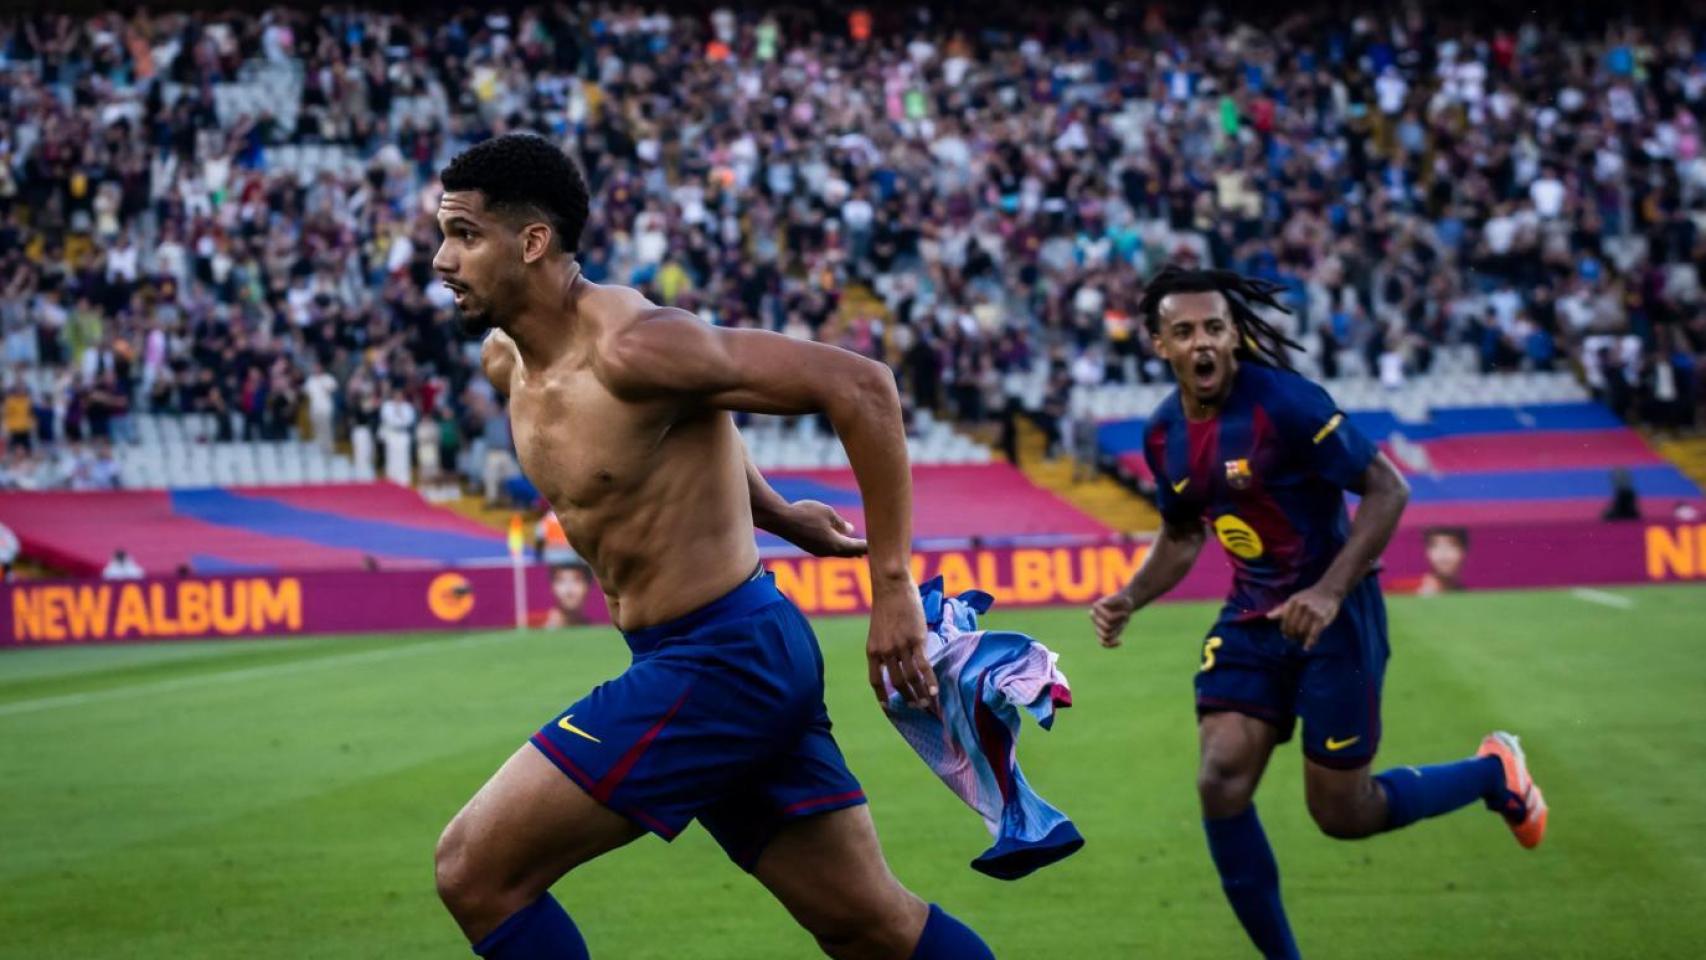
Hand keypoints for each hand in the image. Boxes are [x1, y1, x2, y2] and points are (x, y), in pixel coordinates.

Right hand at [777, 500, 866, 557]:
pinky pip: (829, 550)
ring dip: (849, 550)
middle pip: (849, 553)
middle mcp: (828, 552)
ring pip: (839, 553)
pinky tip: (840, 543)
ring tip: (859, 549)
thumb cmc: (806, 513)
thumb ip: (841, 523)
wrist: (781, 520)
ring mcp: (818, 551)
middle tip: (873, 551)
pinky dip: (839, 547)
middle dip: (860, 551)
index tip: (881, 547)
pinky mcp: (811, 548)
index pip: (857, 547)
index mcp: (836, 544)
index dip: (868, 546)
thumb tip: (850, 530)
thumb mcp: (827, 513)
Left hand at [866, 585, 936, 709]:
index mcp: (872, 651)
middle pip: (896, 683)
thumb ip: (886, 646)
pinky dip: (930, 681)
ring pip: (911, 678)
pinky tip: (935, 692)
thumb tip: (898, 659)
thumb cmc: (887, 604)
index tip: (888, 707)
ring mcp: (900, 647)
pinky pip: (923, 666)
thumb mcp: (879, 630)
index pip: (875, 681)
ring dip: (920, 693)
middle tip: (916, 707)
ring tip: (927, 704)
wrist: (892, 586)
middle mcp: (884, 652)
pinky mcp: (916, 640)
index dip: (882, 696)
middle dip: (907, 698)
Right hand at [1090, 591, 1135, 647]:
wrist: (1124, 607)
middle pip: (1107, 628)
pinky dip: (1111, 645)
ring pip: (1105, 636)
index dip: (1119, 617)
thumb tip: (1104, 603)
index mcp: (1096, 607)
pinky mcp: (1102, 633)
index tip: (1125, 612)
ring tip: (1121, 626)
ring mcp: (1097, 625)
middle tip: (1124, 617)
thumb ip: (1115, 599)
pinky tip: (1120, 642)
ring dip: (1116, 632)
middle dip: (1118, 624)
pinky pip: (1103, 643)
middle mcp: (1094, 616)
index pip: (1108, 618)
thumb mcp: (1123, 598)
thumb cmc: (1123, 601)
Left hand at [1266, 585, 1342, 648]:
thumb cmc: (1309, 597)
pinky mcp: (1321, 618)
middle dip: (1292, 636)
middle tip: (1294, 639)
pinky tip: (1306, 647)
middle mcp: (1301, 606)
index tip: (1286, 635)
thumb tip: (1268, 617)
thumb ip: (1281, 609)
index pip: (1284, 619)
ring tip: (1302, 641)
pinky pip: (1313, 634)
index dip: (1284, 630)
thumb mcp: (1294, 599)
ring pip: (1302, 631)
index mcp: (1293, 601)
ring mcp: (1312, 612)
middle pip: (1293, 627)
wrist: (1328, 591)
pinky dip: (1309, 643)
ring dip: (1301, 639)